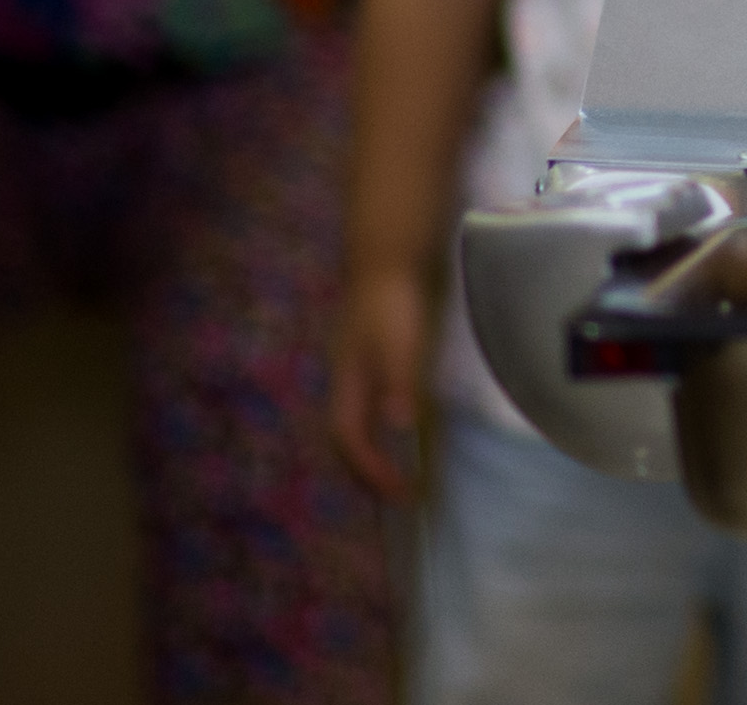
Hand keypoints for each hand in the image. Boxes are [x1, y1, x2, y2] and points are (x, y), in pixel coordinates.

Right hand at [327, 262, 432, 498]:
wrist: (387, 252)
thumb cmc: (393, 298)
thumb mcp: (400, 341)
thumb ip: (398, 380)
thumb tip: (399, 426)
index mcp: (347, 381)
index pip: (349, 438)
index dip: (372, 470)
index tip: (401, 494)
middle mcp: (345, 378)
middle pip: (344, 434)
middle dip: (364, 469)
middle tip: (396, 494)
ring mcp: (354, 365)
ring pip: (353, 418)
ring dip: (369, 450)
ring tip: (393, 470)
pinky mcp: (369, 353)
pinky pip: (367, 402)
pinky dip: (378, 424)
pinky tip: (397, 423)